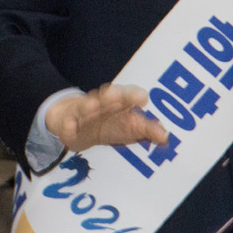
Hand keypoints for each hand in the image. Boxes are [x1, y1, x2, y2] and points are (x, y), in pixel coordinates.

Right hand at [45, 83, 167, 152]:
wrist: (71, 124)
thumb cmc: (107, 124)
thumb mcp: (128, 126)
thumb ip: (146, 129)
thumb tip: (165, 136)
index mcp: (116, 102)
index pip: (125, 95)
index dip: (132, 95)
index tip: (141, 99)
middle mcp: (99, 104)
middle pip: (105, 99)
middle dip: (111, 97)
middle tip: (117, 95)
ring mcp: (81, 113)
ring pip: (85, 108)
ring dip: (89, 106)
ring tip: (93, 105)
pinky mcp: (66, 124)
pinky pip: (67, 125)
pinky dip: (68, 125)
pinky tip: (71, 125)